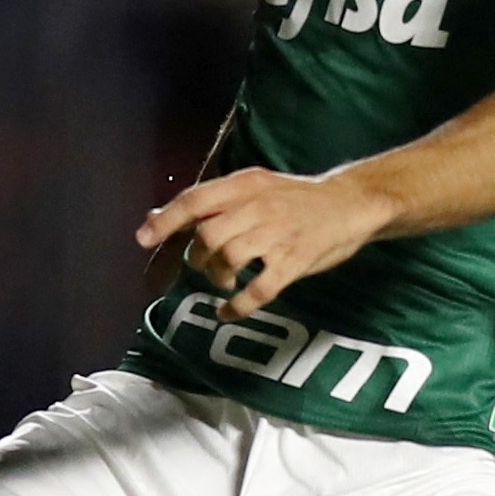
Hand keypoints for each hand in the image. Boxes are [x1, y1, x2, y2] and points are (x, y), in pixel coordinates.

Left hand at [137, 166, 392, 318]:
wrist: (351, 202)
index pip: (196, 200)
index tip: (142, 239)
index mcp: (247, 184)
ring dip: (218, 278)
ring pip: (229, 260)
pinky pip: (258, 290)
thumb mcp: (257, 187)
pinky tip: (229, 310)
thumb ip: (214, 203)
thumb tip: (159, 217)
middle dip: (197, 259)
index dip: (166, 220)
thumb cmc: (297, 198)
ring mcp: (279, 235)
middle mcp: (260, 207)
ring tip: (224, 282)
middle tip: (204, 267)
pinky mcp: (296, 262)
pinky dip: (237, 306)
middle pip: (209, 237)